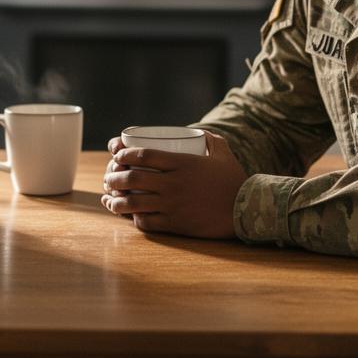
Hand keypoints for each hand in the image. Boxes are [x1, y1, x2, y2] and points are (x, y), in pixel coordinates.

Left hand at [100, 132, 245, 238]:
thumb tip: (197, 133)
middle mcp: (173, 183)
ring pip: (134, 203)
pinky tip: (131, 216)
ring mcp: (173, 205)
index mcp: (181, 163)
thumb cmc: (234, 179)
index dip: (123, 154)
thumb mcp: (222, 152)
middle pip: (132, 178)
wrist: (248, 210)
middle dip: (114, 177)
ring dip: (116, 201)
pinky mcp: (176, 224)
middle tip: (109, 178)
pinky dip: (135, 219)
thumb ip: (208, 139)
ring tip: (110, 200)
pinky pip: (147, 223)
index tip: (116, 155)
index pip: (142, 155)